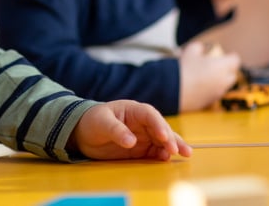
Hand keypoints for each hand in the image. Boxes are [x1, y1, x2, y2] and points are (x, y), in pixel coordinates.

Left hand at [68, 100, 191, 160]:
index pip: (150, 115)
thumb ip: (116, 131)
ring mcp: (143, 135)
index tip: (164, 137)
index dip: (158, 125)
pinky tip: (168, 159)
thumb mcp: (101, 123)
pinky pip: (155, 151)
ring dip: (173, 146)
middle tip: (177, 150)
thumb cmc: (92, 121)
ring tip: (186, 154)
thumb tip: (131, 141)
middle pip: (160, 128)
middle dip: (170, 138)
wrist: (83, 133)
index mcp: (133, 110)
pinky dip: (162, 155)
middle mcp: (142, 122)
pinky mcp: (141, 148)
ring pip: (162, 140)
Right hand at [178, 38, 239, 111]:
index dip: (230, 57)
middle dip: (226, 70)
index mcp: (223, 66)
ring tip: (205, 76)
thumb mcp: (191, 51)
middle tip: (215, 66)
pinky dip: (210, 90)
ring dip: (218, 81)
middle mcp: (224, 81)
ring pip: (223, 86)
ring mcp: (217, 93)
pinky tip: (198, 87)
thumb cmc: (184, 68)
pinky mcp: (210, 102)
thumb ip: (199, 48)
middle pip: (232, 75)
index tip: (224, 55)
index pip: (235, 60)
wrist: (174, 90)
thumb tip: (201, 49)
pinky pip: (214, 94)